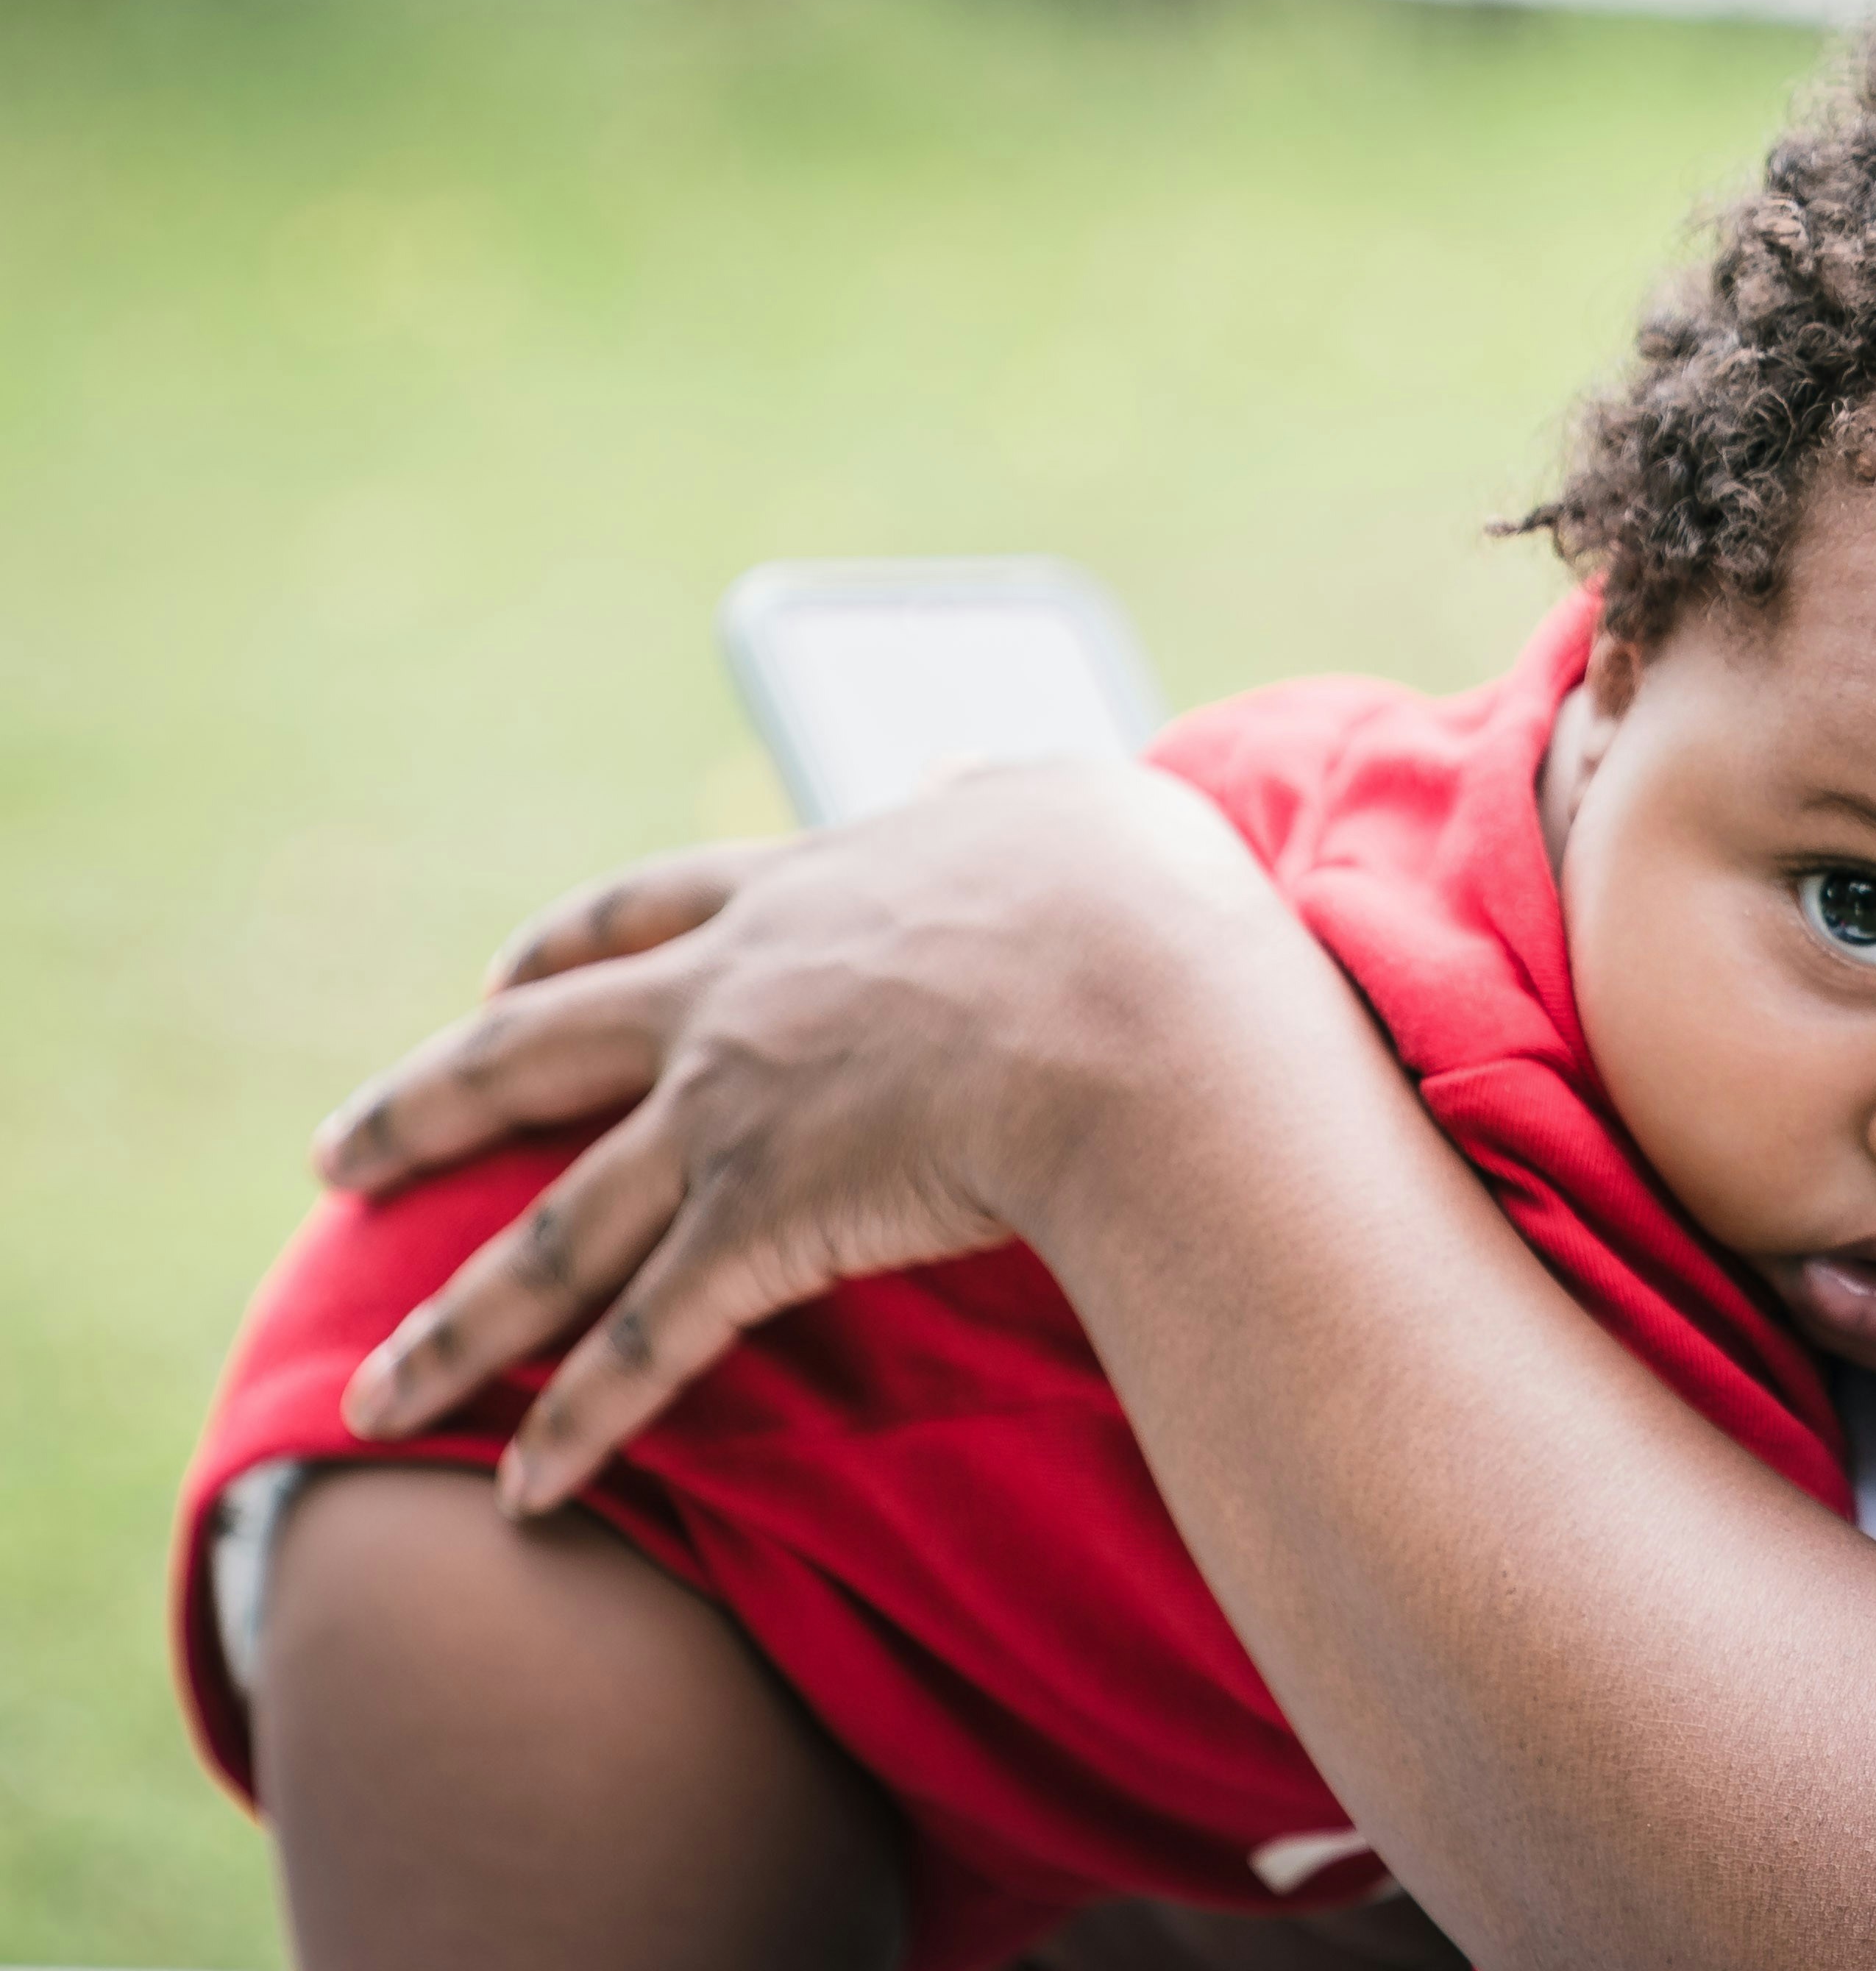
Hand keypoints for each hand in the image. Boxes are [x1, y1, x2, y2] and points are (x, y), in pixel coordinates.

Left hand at [321, 759, 1290, 1514]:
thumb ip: (992, 794)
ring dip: (453, 1324)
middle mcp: (726, 1003)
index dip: (559, 949)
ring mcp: (731, 1117)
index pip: (640, 914)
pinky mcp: (767, 1224)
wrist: (1139, 1007)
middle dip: (421, 1113)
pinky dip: (577, 1423)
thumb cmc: (1134, 902)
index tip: (496, 977)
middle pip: (526, 1059)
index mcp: (795, 895)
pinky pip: (647, 1342)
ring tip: (369, 1396)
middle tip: (340, 1162)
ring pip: (553, 1234)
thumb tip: (964, 780)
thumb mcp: (1060, 804)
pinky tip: (519, 1491)